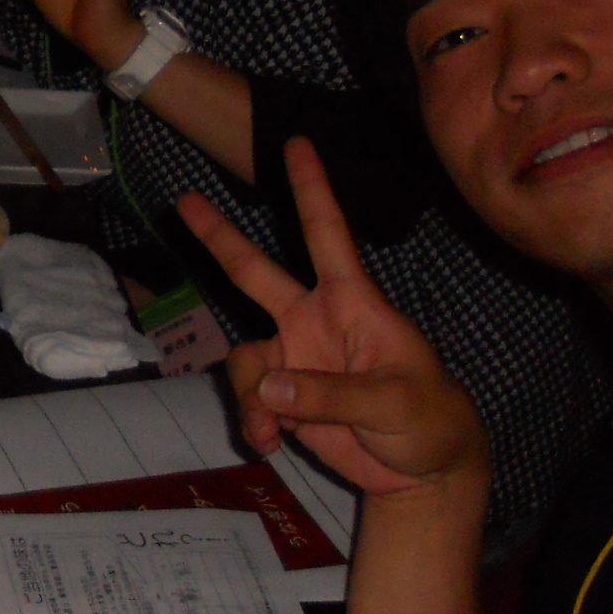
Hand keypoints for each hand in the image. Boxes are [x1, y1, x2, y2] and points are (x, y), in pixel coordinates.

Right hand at [177, 138, 489, 498]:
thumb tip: (269, 388)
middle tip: (183, 201)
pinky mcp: (284, 399)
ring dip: (249, 393)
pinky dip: (253, 422)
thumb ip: (331, 395)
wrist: (424, 471)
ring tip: (269, 429)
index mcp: (352, 304)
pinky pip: (249, 398)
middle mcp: (314, 321)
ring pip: (244, 357)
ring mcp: (296, 359)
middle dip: (219, 238)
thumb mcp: (393, 402)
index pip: (328, 236)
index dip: (312, 189)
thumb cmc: (429, 419)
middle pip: (255, 272)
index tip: (297, 142)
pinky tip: (271, 444)